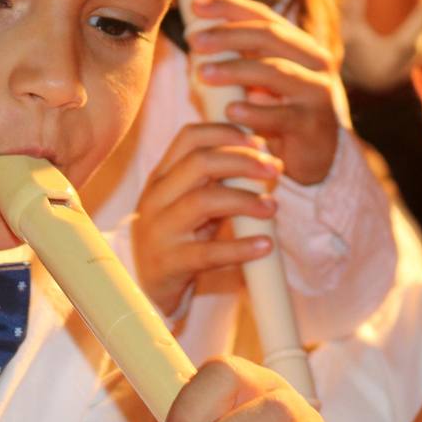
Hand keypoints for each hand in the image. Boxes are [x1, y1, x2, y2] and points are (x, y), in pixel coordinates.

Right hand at [132, 123, 280, 315]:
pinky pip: (208, 253)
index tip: (259, 142)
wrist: (147, 287)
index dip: (227, 133)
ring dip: (245, 200)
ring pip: (202, 202)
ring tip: (272, 208)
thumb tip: (265, 159)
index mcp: (161, 177)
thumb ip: (218, 181)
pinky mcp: (170, 263)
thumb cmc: (178, 239)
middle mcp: (156, 198)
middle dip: (242, 160)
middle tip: (274, 170)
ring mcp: (159, 230)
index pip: (190, 137)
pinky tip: (265, 245)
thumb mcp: (191, 204)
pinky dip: (240, 248)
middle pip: (199, 162)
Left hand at [188, 0, 344, 185]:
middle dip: (228, 35)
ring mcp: (317, 92)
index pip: (263, 16)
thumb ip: (234, 59)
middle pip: (270, 36)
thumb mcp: (256, 81)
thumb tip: (193, 40)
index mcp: (298, 44)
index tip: (196, 7)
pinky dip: (254, 111)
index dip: (230, 7)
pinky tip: (230, 111)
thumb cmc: (275, 112)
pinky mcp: (313, 124)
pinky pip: (282, 115)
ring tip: (202, 74)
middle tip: (195, 41)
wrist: (313, 157)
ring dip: (235, 70)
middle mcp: (314, 61)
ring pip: (276, 71)